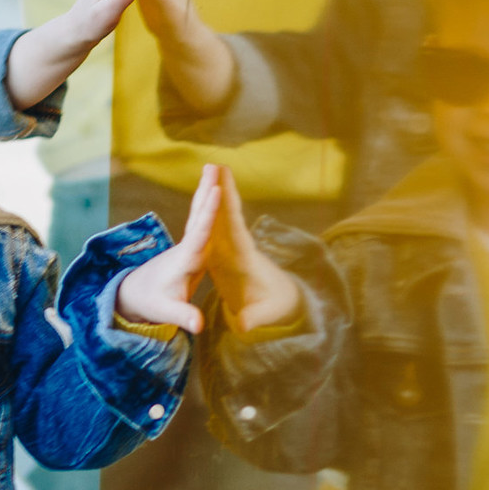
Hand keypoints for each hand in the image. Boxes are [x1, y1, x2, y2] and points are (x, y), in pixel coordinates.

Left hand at [114, 162, 222, 334]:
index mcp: (184, 261)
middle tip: (215, 166)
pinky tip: (214, 188)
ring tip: (214, 168)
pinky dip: (207, 203)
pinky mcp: (191, 246)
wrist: (135, 294)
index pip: (199, 234)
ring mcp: (187, 245)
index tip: (216, 192)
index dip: (208, 214)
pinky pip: (202, 220)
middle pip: (198, 216)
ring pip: (199, 214)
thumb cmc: (151, 303)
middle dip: (206, 192)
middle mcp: (185, 248)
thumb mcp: (166, 313)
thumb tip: (198, 326)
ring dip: (206, 191)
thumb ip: (182, 316)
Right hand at [202, 168, 303, 336]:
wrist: (282, 301)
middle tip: (217, 164)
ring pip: (223, 214)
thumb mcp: (263, 315)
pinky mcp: (226, 249)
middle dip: (225, 191)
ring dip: (218, 192)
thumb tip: (244, 325)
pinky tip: (206, 191)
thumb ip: (253, 318)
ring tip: (210, 167)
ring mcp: (233, 245)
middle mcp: (240, 246)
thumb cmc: (272, 307)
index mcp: (245, 259)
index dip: (229, 212)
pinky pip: (218, 223)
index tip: (224, 191)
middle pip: (230, 215)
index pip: (236, 231)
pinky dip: (212, 206)